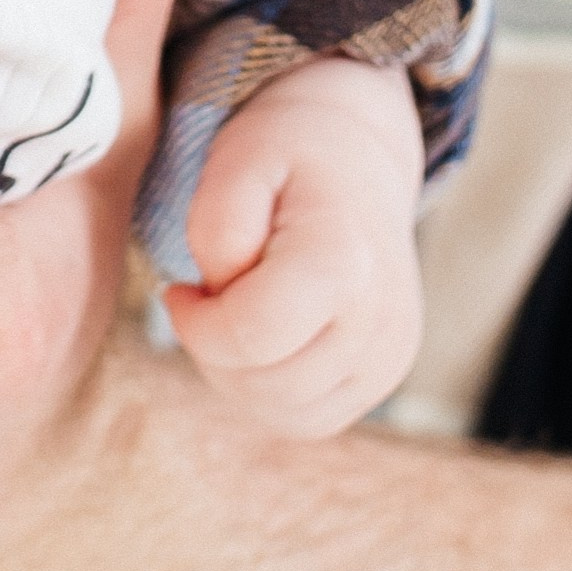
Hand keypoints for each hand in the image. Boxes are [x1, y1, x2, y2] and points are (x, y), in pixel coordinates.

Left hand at [166, 57, 423, 437]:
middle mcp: (381, 320)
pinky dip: (270, 392)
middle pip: (265, 385)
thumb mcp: (237, 160)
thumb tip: (220, 297)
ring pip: (285, 413)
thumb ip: (217, 227)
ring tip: (235, 314)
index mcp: (345, 261)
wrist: (358, 155)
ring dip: (238, 376)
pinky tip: (261, 339)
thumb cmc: (289, 152)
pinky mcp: (385, 374)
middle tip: (208, 298)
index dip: (193, 322)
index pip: (248, 337)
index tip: (181, 288)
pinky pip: (310, 418)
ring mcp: (390, 355)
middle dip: (213, 350)